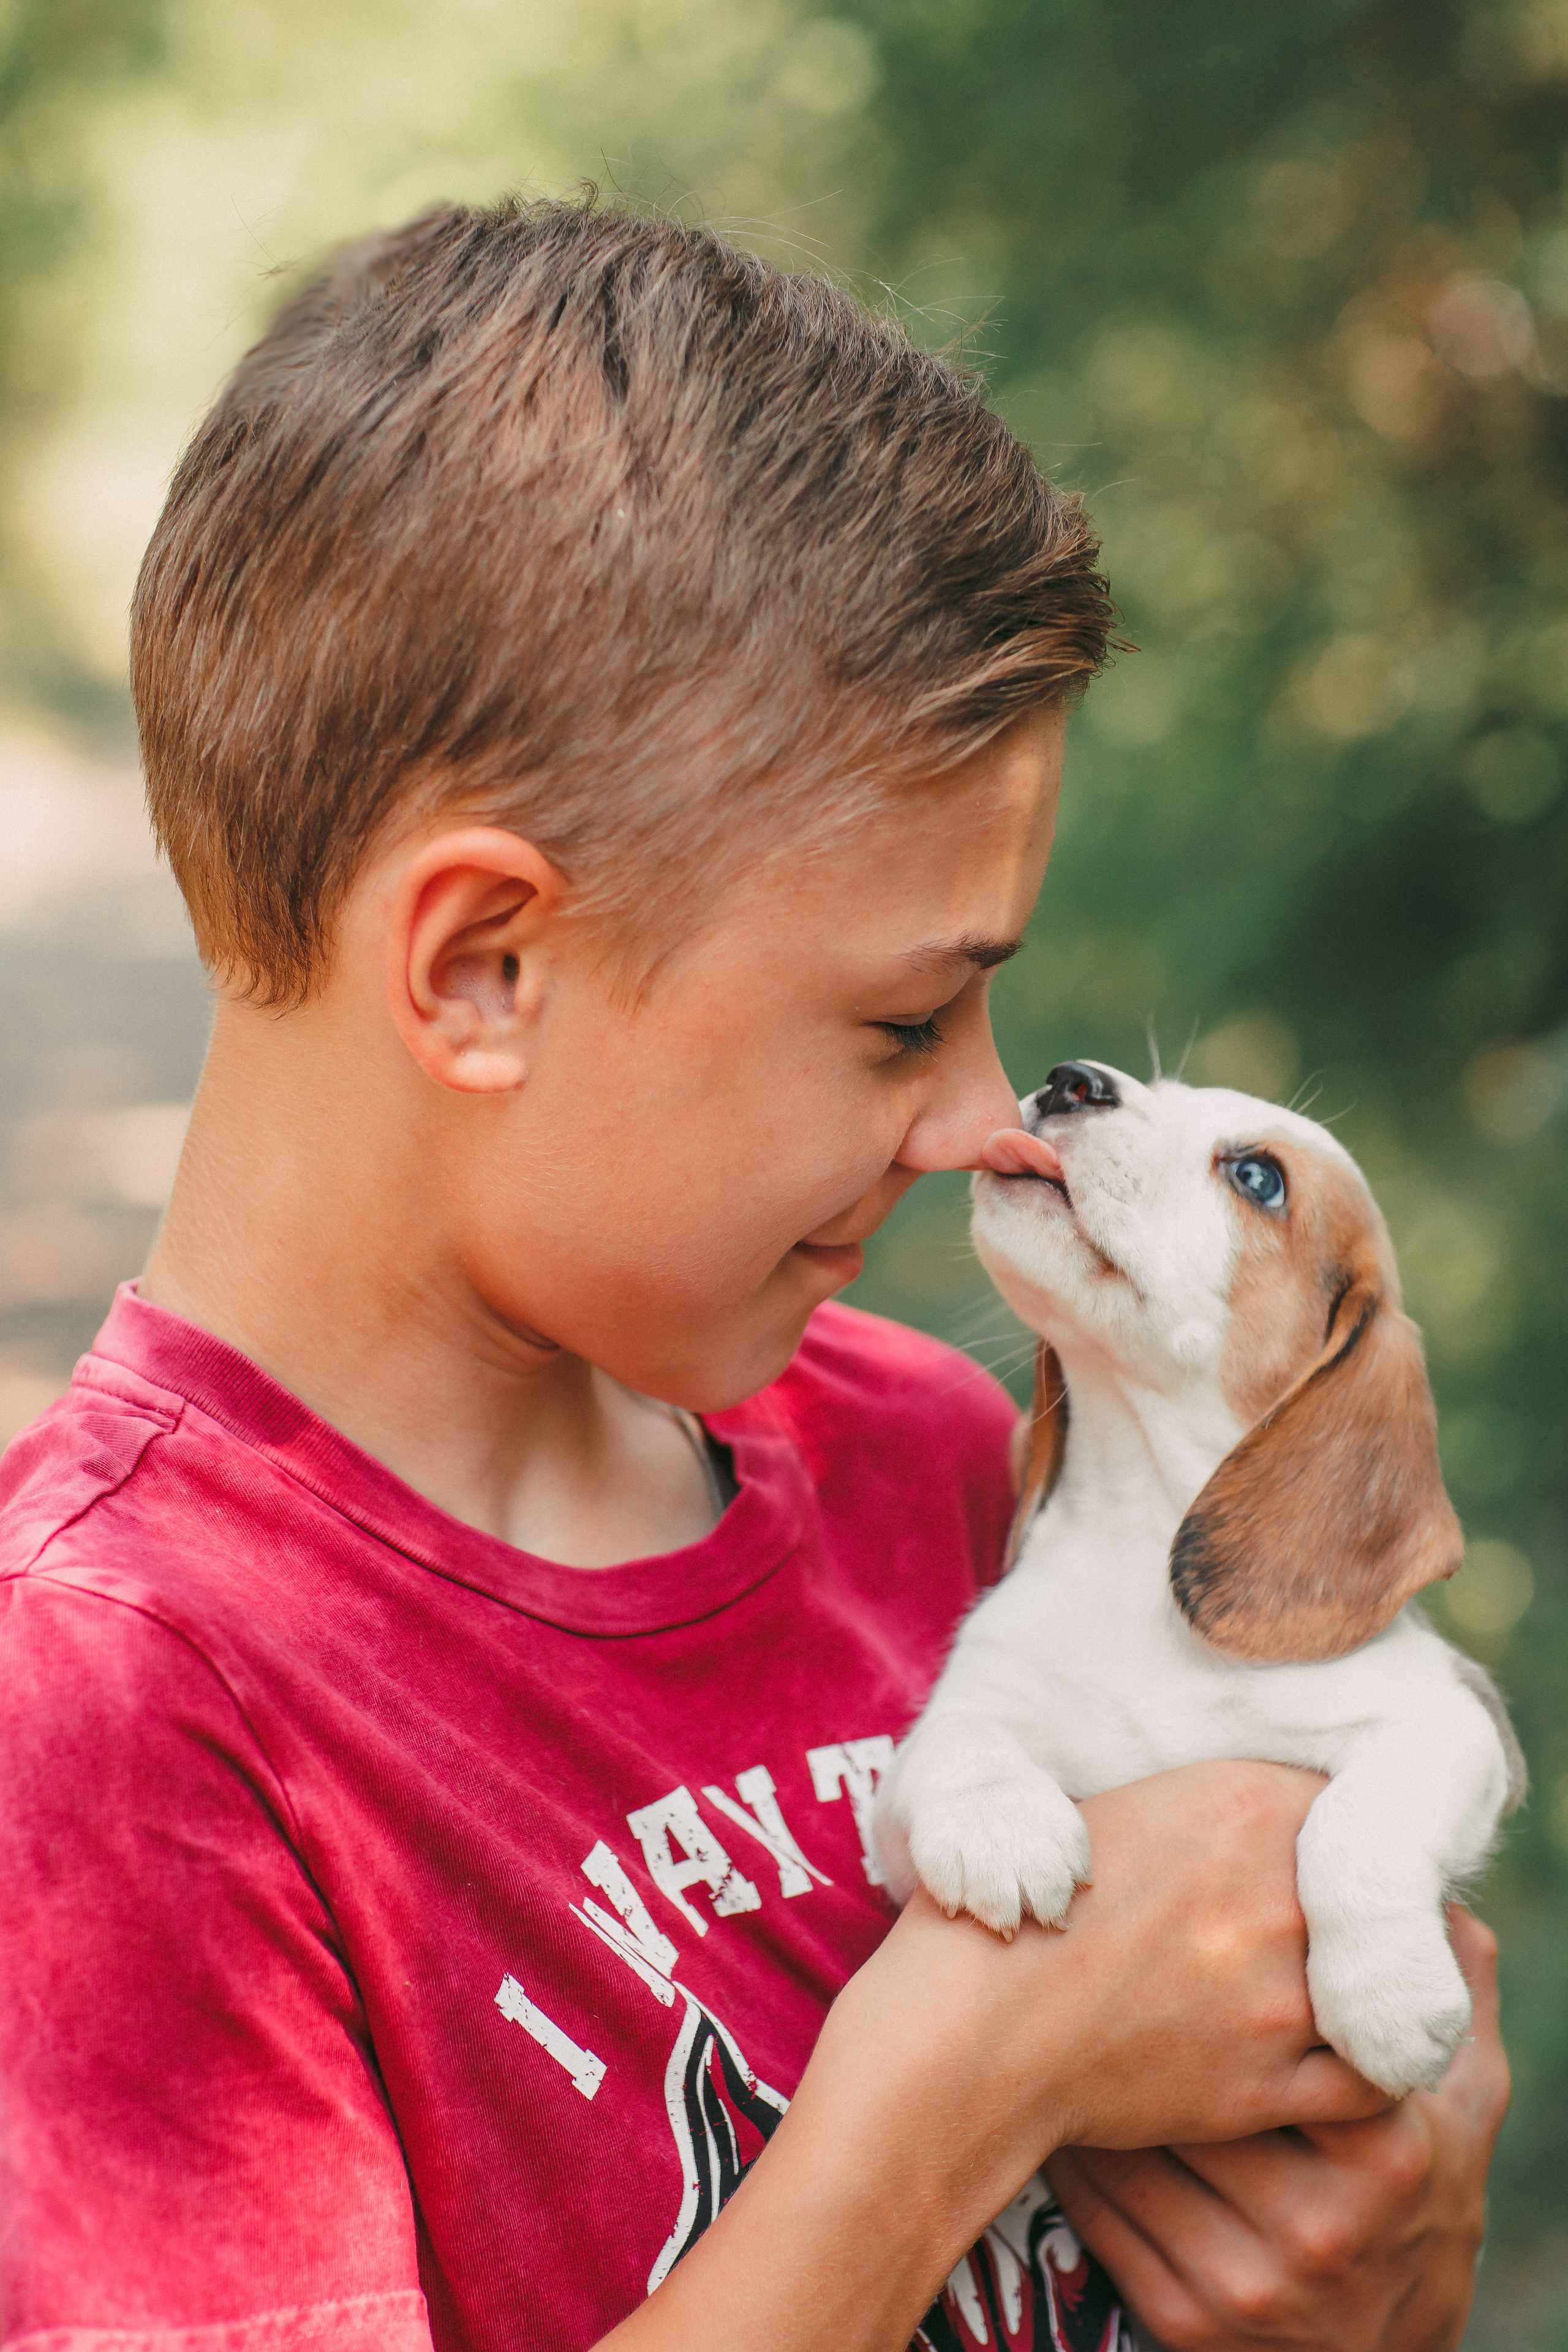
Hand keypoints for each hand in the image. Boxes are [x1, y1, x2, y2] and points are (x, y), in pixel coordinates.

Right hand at [598, 1761, 1387, 2351]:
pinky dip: (1363, 2064)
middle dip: (1351, 1905)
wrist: (965, 2034)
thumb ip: (1205, 1809)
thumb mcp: (1110, 1812)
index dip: (1331, 1829)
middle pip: (1378, 1888)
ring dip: (1366, 1982)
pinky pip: (1369, 2077)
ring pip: (1384, 1982)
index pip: (1346, 1802)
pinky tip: (1327, 2051)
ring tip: (1340, 1988)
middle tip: (1323, 1923)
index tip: (1315, 1853)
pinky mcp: (1270, 2084)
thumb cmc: (1011, 1909)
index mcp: (1244, 1801)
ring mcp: (1282, 1996)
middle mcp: (1281, 1892)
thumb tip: (1258, 1824)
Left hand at [1045, 1907, 1506, 2350]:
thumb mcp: (1459, 2087)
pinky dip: (1073, 2152)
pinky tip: (1064, 2099)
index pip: (1271, 2043)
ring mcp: (1249, 2282)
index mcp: (1381, 2149)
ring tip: (1062, 2016)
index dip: (1210, 1974)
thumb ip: (1451, 1987)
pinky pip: (1100, 2215)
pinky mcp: (1185, 2321)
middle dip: (1136, 2022)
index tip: (1170, 1918)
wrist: (1392, 2333)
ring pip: (1131, 2153)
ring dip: (1088, 2081)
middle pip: (1191, 2095)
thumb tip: (1430, 1888)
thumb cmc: (1416, 2171)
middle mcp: (1319, 2227)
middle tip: (1094, 1957)